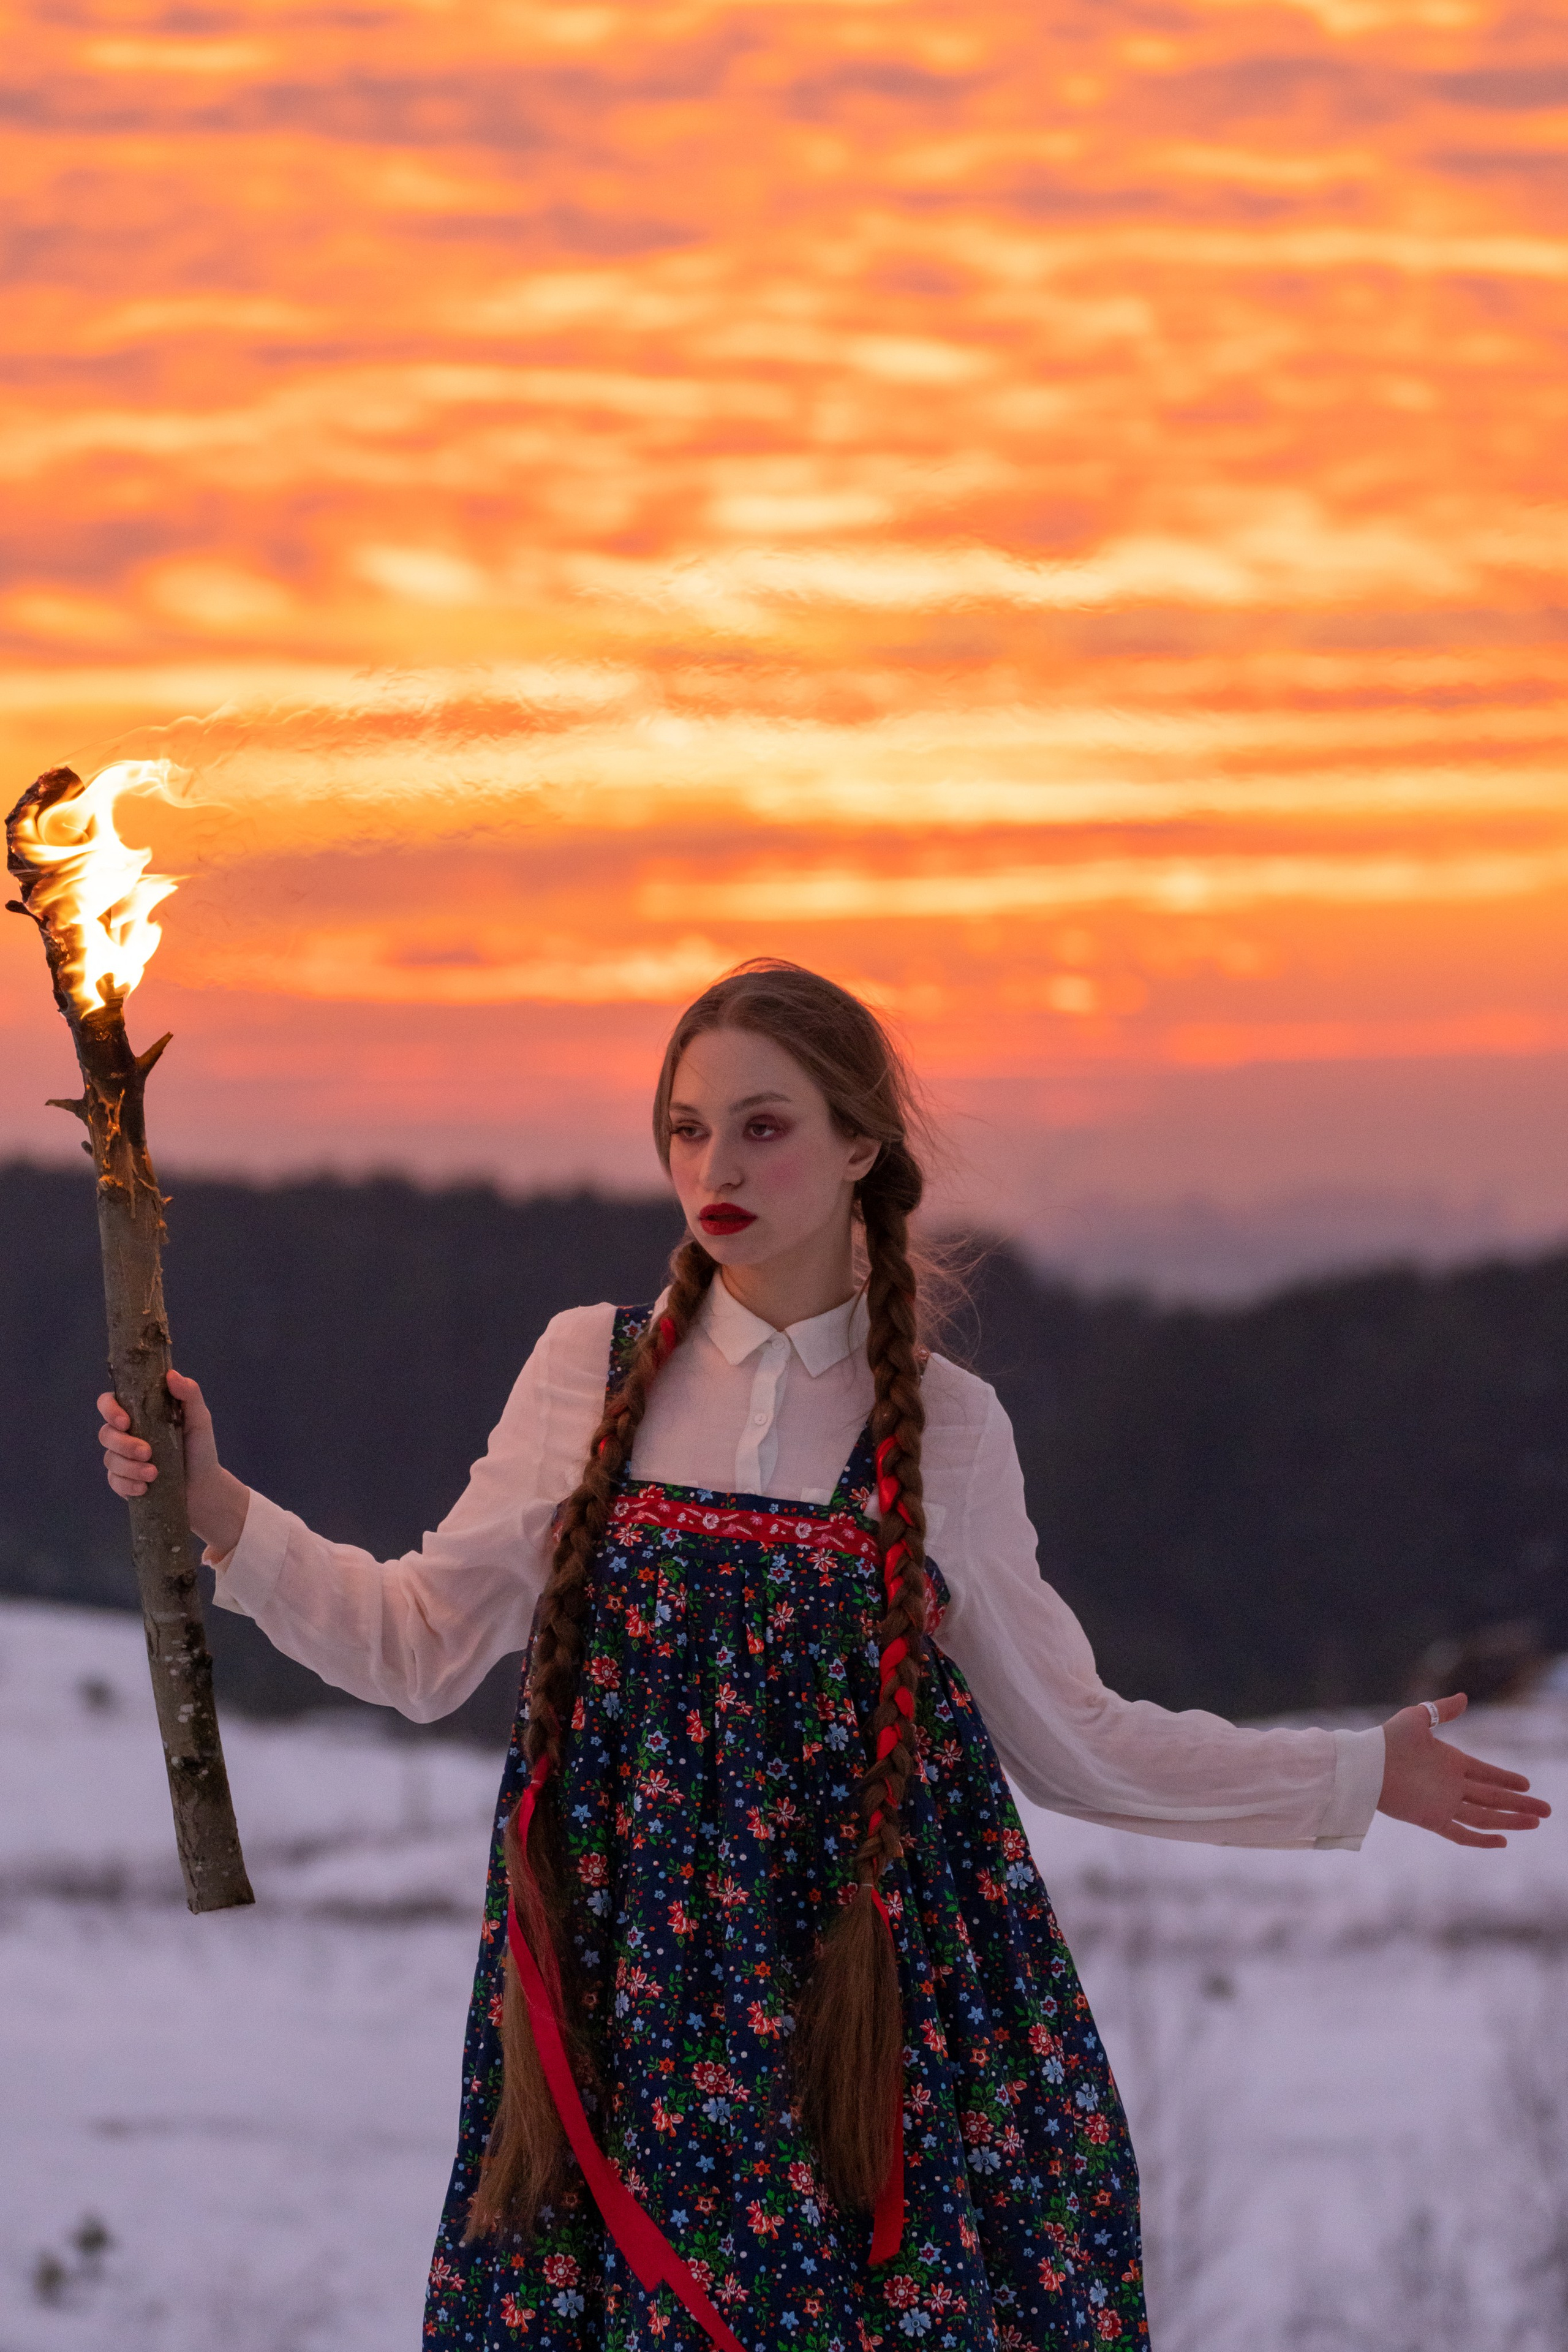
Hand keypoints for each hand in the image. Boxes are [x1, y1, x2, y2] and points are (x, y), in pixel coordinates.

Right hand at [97, 1369, 250, 1557]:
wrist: (203, 1486)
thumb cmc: (199, 1448)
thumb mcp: (199, 1419)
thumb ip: (189, 1395)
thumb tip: (172, 1375)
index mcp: (139, 1414)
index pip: (109, 1403)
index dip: (109, 1410)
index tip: (125, 1421)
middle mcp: (125, 1434)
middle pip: (105, 1434)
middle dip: (124, 1444)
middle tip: (147, 1452)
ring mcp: (121, 1458)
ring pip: (109, 1459)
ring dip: (130, 1467)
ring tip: (153, 1474)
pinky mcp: (122, 1481)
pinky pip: (114, 1481)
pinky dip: (128, 1484)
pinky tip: (144, 1488)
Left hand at [1377, 1692, 1551, 1846]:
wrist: (1365, 1763)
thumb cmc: (1387, 1738)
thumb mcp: (1417, 1718)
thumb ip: (1441, 1709)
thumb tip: (1465, 1697)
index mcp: (1452, 1761)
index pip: (1487, 1774)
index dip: (1507, 1780)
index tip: (1527, 1784)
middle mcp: (1452, 1785)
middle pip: (1494, 1798)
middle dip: (1520, 1804)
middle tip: (1546, 1810)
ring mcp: (1445, 1803)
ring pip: (1485, 1816)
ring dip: (1510, 1820)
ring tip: (1535, 1823)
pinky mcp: (1433, 1819)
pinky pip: (1462, 1834)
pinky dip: (1481, 1840)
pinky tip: (1502, 1842)